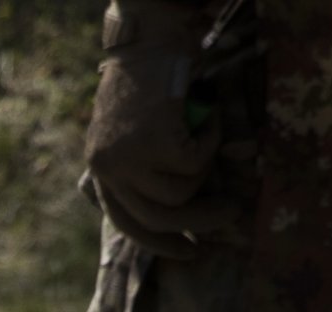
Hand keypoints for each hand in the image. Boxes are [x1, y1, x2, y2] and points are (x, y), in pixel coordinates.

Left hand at [82, 1, 242, 257]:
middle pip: (158, 218)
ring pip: (182, 193)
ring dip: (205, 167)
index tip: (190, 252)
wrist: (151, 39)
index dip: (160, 242)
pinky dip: (212, 139)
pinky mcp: (154, 144)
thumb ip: (149, 169)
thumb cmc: (151, 80)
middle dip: (199, 222)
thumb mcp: (139, 131)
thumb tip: (187, 214)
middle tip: (230, 214)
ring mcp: (128, 158)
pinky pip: (197, 162)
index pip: (127, 222)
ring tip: (208, 135)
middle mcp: (108, 168)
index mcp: (101, 168)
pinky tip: (207, 115)